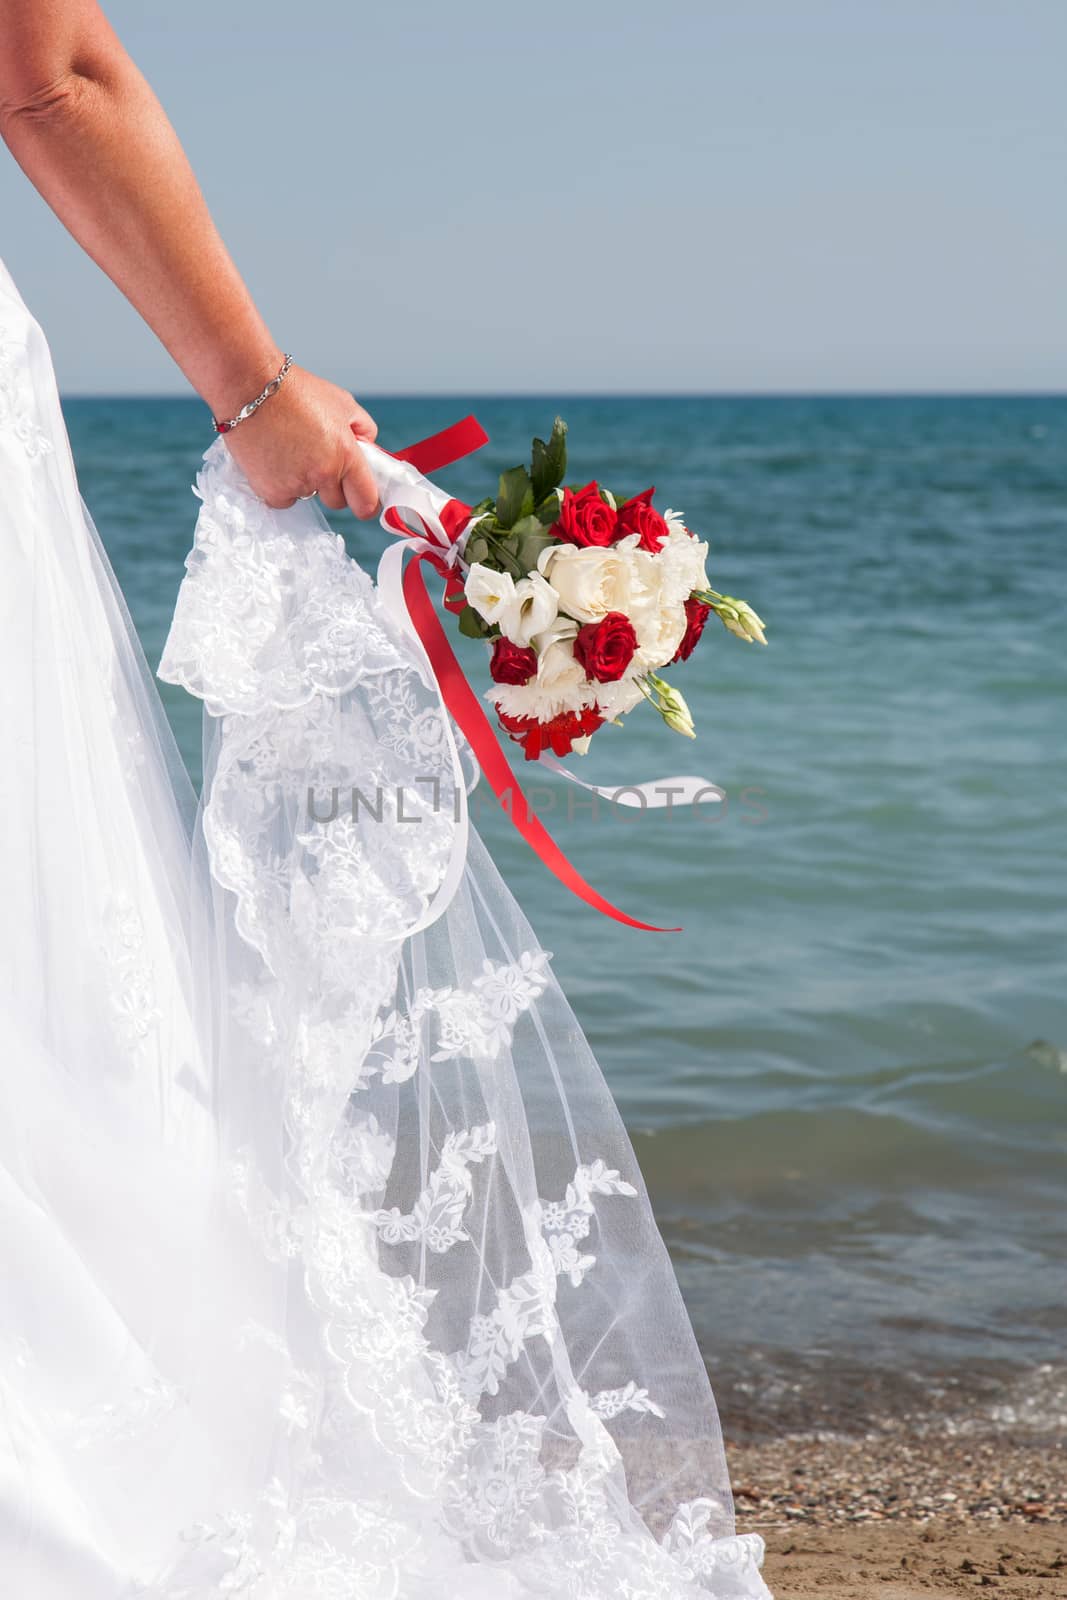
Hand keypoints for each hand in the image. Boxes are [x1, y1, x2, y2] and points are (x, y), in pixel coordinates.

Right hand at [219, 364, 379, 516]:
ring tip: (291, 449)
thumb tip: (370, 451)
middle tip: (318, 457)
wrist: (249, 385)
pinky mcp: (270, 491)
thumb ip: (364, 430)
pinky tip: (274, 458)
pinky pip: (284, 499)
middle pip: (337, 502)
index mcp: (346, 455)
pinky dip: (280, 485)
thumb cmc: (294, 390)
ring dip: (304, 481)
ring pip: (308, 497)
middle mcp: (322, 474)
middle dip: (333, 486)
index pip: (367, 502)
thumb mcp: (342, 402)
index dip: (367, 502)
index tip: (363, 500)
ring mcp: (295, 485)